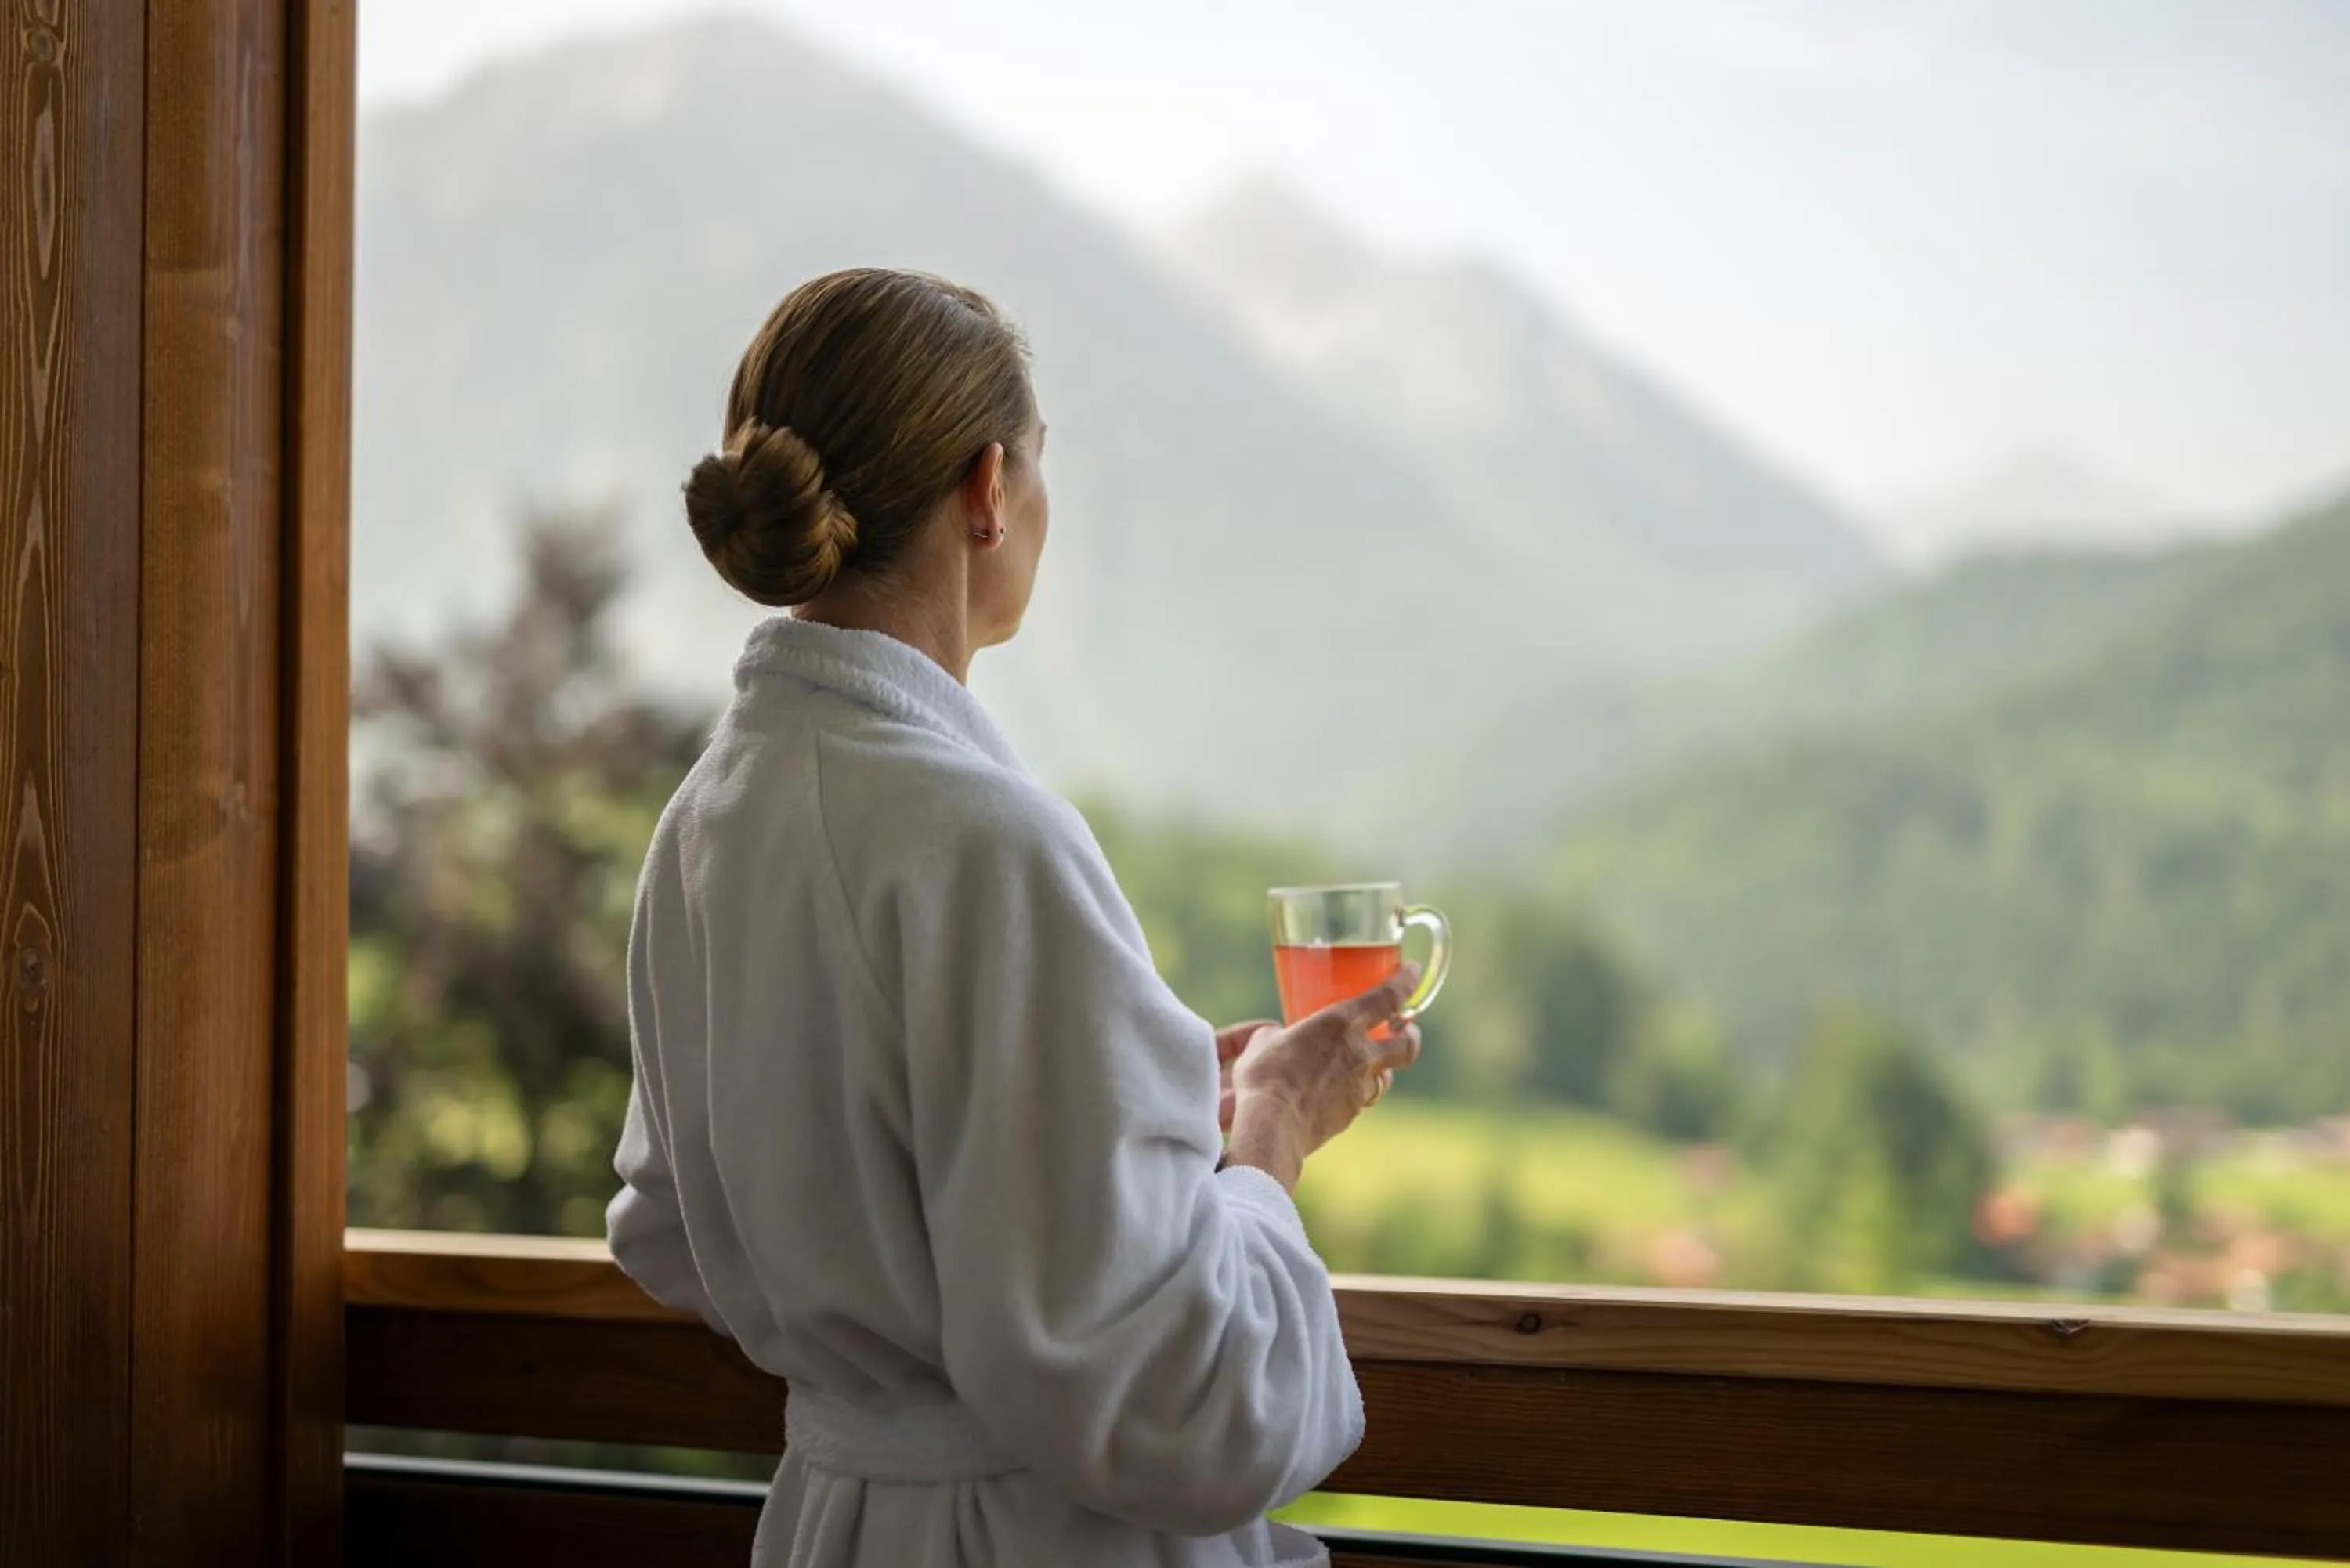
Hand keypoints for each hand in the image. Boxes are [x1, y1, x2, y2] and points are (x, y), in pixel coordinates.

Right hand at [1224, 966, 1422, 1191]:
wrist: (1273, 1125)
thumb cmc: (1265, 1076)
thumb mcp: (1264, 1042)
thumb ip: (1278, 1034)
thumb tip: (1276, 1036)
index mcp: (1342, 1023)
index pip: (1388, 996)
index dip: (1405, 981)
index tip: (1412, 971)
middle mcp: (1360, 1053)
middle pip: (1407, 1045)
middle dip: (1410, 1036)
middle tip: (1404, 1030)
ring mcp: (1359, 1087)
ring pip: (1385, 1078)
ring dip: (1380, 1071)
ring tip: (1366, 1067)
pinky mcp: (1351, 1114)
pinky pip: (1360, 1100)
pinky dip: (1352, 1094)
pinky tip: (1334, 1095)